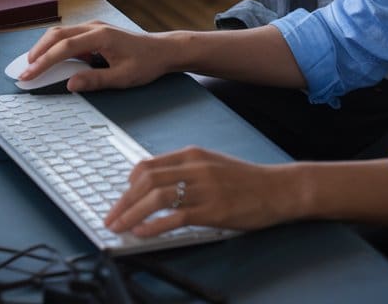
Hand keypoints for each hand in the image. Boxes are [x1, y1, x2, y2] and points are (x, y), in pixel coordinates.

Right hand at [20, 21, 172, 91]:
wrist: (162, 50)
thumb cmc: (146, 63)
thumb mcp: (123, 77)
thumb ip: (95, 80)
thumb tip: (70, 84)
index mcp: (100, 36)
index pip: (64, 47)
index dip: (43, 62)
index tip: (28, 75)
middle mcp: (94, 27)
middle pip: (57, 34)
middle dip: (37, 52)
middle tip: (23, 72)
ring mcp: (94, 27)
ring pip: (61, 33)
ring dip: (44, 48)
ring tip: (31, 66)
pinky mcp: (95, 32)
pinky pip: (69, 36)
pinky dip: (54, 46)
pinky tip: (48, 60)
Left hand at [104, 147, 295, 236]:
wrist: (276, 188)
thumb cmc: (244, 180)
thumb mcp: (211, 165)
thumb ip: (185, 171)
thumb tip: (155, 185)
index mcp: (192, 154)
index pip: (148, 165)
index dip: (127, 184)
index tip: (120, 199)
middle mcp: (195, 167)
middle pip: (147, 180)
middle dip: (123, 201)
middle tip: (110, 217)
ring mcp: (204, 188)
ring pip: (156, 197)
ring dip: (132, 214)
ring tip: (119, 228)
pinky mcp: (213, 210)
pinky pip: (175, 216)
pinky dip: (153, 226)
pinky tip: (142, 233)